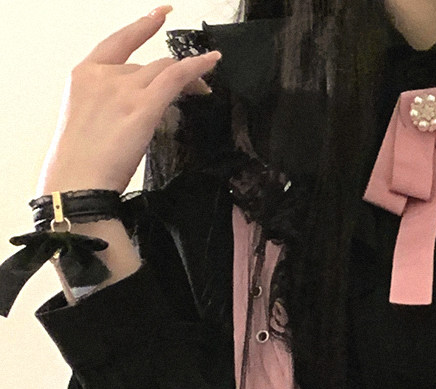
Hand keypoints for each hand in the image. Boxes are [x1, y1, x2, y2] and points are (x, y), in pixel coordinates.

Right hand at [39, 8, 222, 195]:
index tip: (161, 15)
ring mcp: (123, 88)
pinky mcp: (142, 106)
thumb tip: (136, 109)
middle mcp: (103, 74)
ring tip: (205, 88)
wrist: (76, 178)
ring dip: (188, 76)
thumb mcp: (90, 121)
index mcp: (84, 74)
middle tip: (196, 87)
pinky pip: (175, 77)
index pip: (117, 42)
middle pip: (148, 63)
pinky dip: (196, 68)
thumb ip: (111, 105)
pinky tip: (211, 63)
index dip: (142, 26)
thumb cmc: (82, 161)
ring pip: (164, 70)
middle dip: (173, 72)